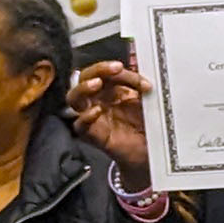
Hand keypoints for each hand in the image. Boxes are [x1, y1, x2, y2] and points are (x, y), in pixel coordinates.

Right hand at [69, 60, 152, 185]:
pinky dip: (85, 117)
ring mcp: (93, 117)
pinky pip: (79, 126)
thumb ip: (141, 87)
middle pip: (85, 77)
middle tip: (115, 68)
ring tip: (96, 84)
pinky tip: (96, 112)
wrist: (149, 153)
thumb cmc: (145, 126)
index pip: (107, 72)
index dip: (122, 72)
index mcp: (111, 89)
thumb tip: (144, 72)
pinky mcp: (93, 136)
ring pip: (74, 98)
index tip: (143, 82)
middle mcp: (99, 100)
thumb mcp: (146, 102)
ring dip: (83, 88)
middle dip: (99, 69)